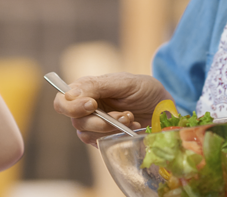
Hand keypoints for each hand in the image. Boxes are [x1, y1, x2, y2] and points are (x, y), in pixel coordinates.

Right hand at [51, 73, 171, 145]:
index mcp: (87, 89)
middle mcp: (87, 108)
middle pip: (75, 121)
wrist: (164, 108)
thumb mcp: (125, 82)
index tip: (92, 104)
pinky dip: (116, 137)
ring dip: (111, 129)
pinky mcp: (105, 139)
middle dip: (100, 121)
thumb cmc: (145, 90)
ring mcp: (95, 125)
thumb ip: (98, 86)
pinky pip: (100, 144)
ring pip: (87, 135)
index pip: (63, 100)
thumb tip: (71, 94)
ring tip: (131, 119)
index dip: (72, 106)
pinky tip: (132, 129)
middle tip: (125, 115)